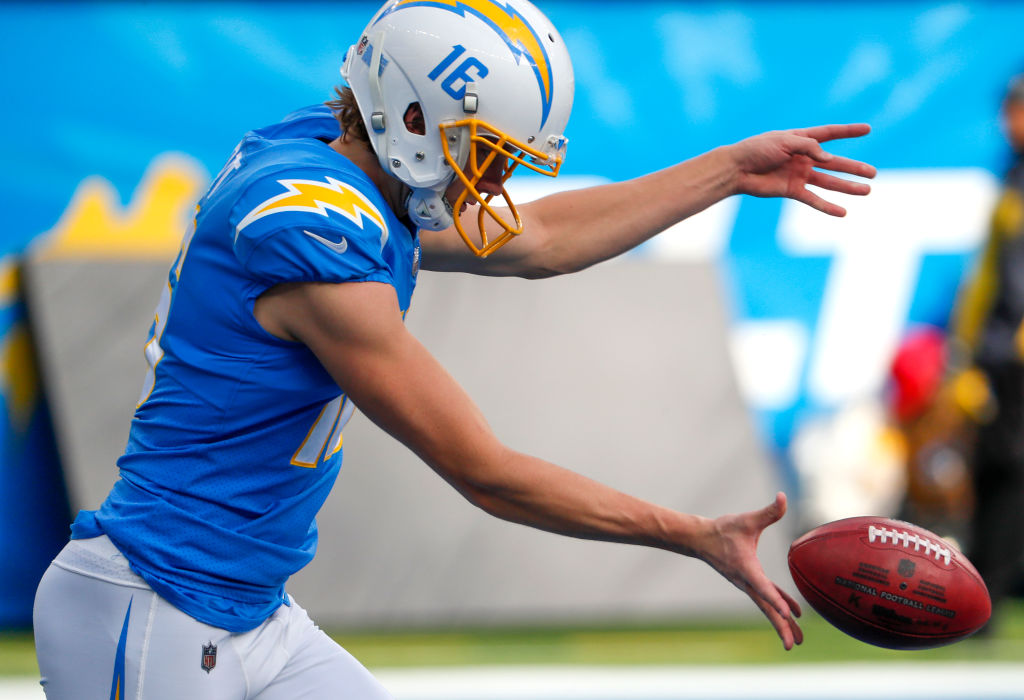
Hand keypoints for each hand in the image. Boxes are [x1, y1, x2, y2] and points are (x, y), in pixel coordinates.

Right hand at [696, 492, 803, 649]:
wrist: (701, 539)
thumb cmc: (723, 529)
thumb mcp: (747, 519)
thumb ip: (768, 511)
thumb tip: (783, 496)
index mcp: (746, 568)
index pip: (762, 586)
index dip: (775, 599)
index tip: (786, 614)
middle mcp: (746, 581)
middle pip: (766, 607)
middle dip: (780, 626)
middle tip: (793, 644)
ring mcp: (747, 585)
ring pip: (767, 608)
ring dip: (781, 624)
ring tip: (797, 641)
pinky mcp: (749, 582)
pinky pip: (767, 599)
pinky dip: (779, 607)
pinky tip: (793, 616)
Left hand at [729, 124, 875, 216]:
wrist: (737, 169)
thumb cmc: (756, 149)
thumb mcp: (784, 141)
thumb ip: (808, 147)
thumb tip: (829, 158)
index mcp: (801, 139)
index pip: (830, 133)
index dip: (848, 131)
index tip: (868, 129)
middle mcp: (803, 157)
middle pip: (835, 162)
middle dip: (854, 168)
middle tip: (874, 173)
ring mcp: (799, 174)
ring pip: (829, 182)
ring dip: (847, 187)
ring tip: (867, 191)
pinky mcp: (792, 190)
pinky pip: (813, 199)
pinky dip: (827, 206)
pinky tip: (843, 212)